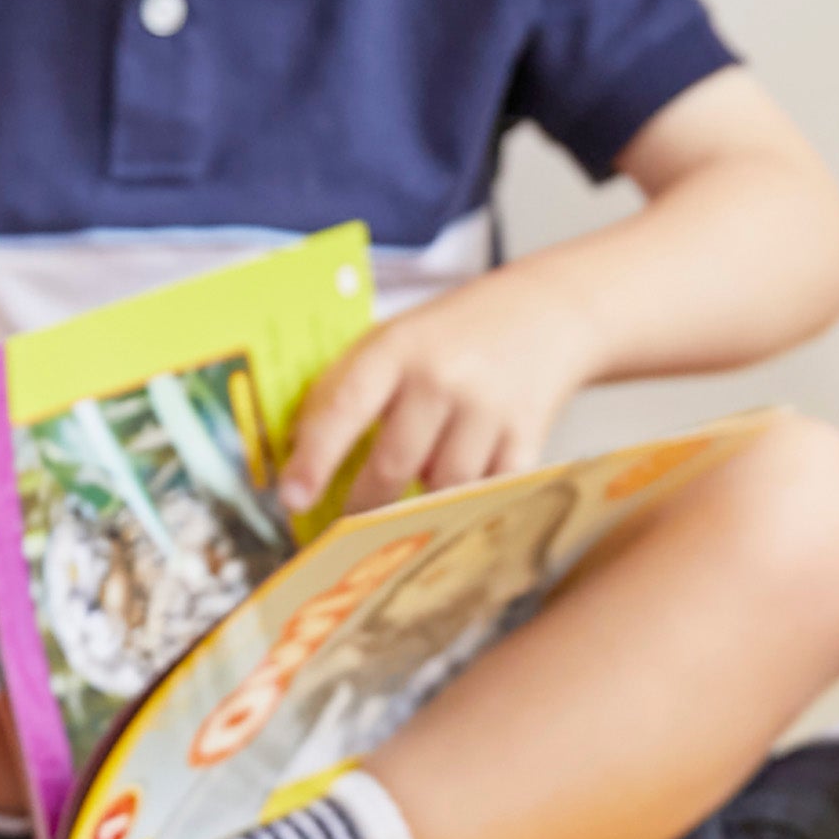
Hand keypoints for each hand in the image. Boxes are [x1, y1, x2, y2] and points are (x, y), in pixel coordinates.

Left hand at [281, 268, 602, 508]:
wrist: (547, 311)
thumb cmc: (450, 335)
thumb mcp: (389, 341)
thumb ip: (343, 391)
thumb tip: (295, 457)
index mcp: (396, 350)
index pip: (345, 409)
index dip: (315, 459)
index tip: (291, 499)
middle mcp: (442, 378)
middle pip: (393, 465)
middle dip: (365, 505)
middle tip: (348, 527)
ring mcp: (488, 408)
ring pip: (441, 487)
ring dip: (424, 499)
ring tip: (419, 482)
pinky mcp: (527, 434)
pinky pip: (486, 493)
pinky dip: (468, 501)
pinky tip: (461, 492)